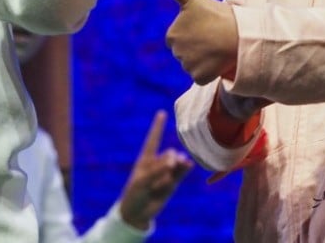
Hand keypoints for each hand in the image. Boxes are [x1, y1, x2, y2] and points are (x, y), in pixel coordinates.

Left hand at [117, 110, 193, 230]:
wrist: (138, 212)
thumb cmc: (135, 192)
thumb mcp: (142, 180)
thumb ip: (158, 169)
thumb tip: (175, 161)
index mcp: (145, 158)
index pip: (153, 139)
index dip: (158, 126)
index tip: (162, 113)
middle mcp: (157, 163)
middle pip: (168, 154)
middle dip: (170, 159)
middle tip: (169, 167)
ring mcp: (166, 173)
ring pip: (177, 164)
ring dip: (179, 164)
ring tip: (181, 167)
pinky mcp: (172, 183)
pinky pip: (180, 174)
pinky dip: (184, 170)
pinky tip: (189, 165)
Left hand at [163, 0, 237, 85]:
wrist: (240, 35)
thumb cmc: (218, 15)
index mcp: (171, 35)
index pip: (179, 38)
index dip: (193, 33)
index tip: (205, 27)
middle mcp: (176, 52)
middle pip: (185, 52)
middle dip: (197, 47)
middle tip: (213, 37)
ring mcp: (187, 66)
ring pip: (194, 64)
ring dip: (203, 59)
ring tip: (217, 48)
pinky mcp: (199, 78)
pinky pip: (202, 76)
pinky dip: (210, 72)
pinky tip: (218, 61)